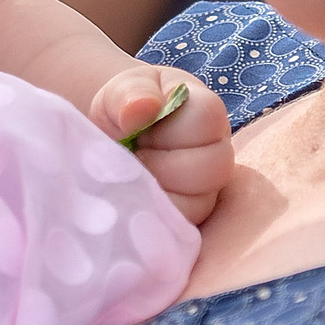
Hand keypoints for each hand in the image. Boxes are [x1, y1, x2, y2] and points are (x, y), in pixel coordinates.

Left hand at [91, 65, 234, 225]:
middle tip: (134, 158)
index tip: (138, 125)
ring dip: (156, 194)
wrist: (108, 142)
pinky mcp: (186, 225)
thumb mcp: (122, 90)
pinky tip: (130, 203)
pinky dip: (151, 221)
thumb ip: (133, 91)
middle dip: (162, 164)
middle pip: (214, 168)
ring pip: (197, 206)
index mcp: (206, 114)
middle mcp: (215, 155)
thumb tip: (143, 108)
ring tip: (131, 179)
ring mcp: (205, 194)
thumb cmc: (123, 109)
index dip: (168, 125)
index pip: (208, 118)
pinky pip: (178, 234)